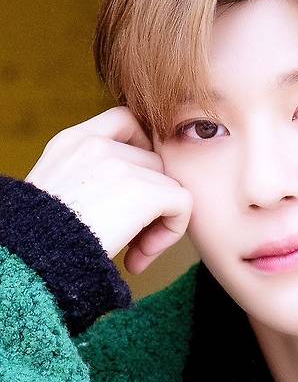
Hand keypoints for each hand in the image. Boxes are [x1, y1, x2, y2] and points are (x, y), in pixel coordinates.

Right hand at [25, 105, 192, 273]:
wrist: (31, 262)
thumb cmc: (42, 240)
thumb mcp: (57, 191)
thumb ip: (91, 176)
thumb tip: (134, 193)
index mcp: (72, 141)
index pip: (126, 120)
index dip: (142, 150)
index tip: (133, 189)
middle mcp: (96, 145)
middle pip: (154, 161)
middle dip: (149, 201)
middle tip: (131, 238)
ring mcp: (120, 165)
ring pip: (169, 185)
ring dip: (158, 222)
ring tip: (133, 252)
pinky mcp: (143, 191)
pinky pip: (182, 203)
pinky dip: (171, 231)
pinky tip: (139, 257)